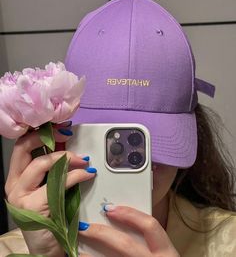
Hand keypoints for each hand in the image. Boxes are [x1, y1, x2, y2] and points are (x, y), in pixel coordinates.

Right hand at [5, 122, 96, 256]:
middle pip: (24, 148)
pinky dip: (77, 175)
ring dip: (67, 158)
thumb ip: (54, 169)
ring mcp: (21, 196)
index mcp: (17, 177)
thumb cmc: (51, 215)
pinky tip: (87, 174)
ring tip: (83, 160)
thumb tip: (69, 148)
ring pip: (42, 163)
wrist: (48, 247)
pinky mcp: (33, 206)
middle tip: (68, 135)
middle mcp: (14, 184)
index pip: (22, 146)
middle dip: (48, 137)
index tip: (60, 128)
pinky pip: (58, 182)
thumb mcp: (49, 187)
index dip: (40, 133)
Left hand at [78, 205, 179, 256]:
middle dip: (101, 233)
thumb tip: (117, 217)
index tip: (110, 208)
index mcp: (164, 251)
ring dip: (90, 253)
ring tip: (77, 243)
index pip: (150, 226)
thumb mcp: (161, 251)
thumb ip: (147, 238)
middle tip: (84, 225)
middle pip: (125, 244)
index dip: (130, 214)